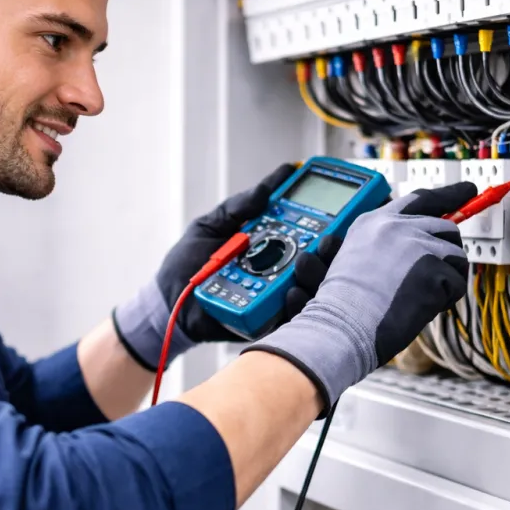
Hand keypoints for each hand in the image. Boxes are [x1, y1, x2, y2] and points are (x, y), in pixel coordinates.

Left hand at [112, 164, 341, 370]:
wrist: (167, 301)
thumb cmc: (189, 263)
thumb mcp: (210, 225)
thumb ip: (238, 207)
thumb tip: (266, 189)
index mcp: (271, 244)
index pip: (308, 230)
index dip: (330, 218)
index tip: (343, 202)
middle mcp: (280, 269)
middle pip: (318, 259)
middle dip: (330, 247)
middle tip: (328, 237)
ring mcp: (275, 296)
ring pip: (310, 287)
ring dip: (314, 272)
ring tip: (306, 260)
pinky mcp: (266, 321)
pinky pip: (289, 316)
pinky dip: (293, 302)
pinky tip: (290, 290)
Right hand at [243, 182, 475, 414]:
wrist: (342, 325)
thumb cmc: (344, 305)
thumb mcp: (355, 258)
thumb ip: (386, 244)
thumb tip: (425, 245)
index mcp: (374, 222)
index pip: (419, 199)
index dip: (447, 194)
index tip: (467, 189)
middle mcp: (396, 226)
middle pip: (445, 228)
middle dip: (447, 253)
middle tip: (440, 275)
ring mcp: (416, 244)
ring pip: (456, 256)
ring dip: (446, 279)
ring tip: (418, 297)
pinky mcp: (432, 268)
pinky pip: (457, 284)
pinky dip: (444, 300)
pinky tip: (419, 307)